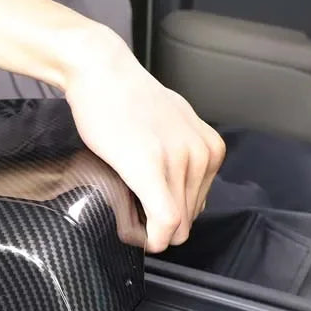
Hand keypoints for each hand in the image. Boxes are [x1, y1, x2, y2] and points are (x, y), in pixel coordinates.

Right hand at [62, 25, 224, 252]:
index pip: (197, 208)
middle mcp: (202, 155)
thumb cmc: (124, 99)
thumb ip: (181, 156)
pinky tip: (133, 234)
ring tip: (125, 216)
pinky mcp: (151, 167)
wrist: (100, 73)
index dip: (170, 224)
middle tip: (130, 218)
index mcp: (210, 149)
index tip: (146, 220)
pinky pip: (163, 220)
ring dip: (149, 231)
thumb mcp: (170, 127)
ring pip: (175, 225)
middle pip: (187, 220)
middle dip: (159, 228)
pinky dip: (151, 237)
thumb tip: (177, 192)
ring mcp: (179, 161)